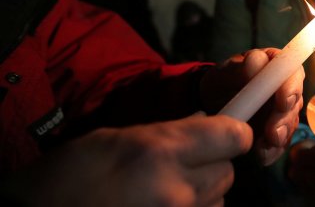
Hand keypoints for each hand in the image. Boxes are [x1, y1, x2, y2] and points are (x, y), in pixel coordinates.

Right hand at [3, 114, 251, 206]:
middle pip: (227, 172)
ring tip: (168, 191)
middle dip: (213, 164)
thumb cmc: (68, 175)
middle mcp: (177, 189)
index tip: (224, 133)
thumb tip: (203, 128)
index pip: (234, 137)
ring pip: (218, 201)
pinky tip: (161, 206)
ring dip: (203, 194)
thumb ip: (167, 135)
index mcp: (161, 150)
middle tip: (185, 164)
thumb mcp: (118, 138)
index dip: (231, 133)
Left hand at [200, 48, 303, 165]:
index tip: (284, 100)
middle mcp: (286, 88)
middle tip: (272, 133)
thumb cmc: (224, 80)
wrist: (213, 103)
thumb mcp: (227, 70)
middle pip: (295, 103)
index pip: (293, 73)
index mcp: (278, 66)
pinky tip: (262, 157)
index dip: (292, 87)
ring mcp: (284, 111)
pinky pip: (280, 143)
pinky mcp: (278, 131)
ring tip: (263, 148)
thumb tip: (256, 63)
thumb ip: (243, 65)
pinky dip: (272, 152)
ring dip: (279, 138)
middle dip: (285, 120)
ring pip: (290, 125)